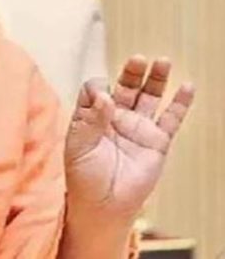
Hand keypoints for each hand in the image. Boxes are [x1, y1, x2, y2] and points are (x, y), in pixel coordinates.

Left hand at [65, 55, 194, 218]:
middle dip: (132, 72)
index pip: (96, 89)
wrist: (103, 206)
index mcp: (91, 115)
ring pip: (149, 96)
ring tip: (163, 61)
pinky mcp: (157, 141)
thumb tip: (106, 95)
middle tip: (138, 59)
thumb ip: (91, 119)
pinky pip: (171, 118)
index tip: (102, 96)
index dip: (99, 87)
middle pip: (125, 86)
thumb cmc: (83, 177)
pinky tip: (187, 86)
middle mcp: (115, 117)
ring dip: (156, 79)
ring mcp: (137, 127)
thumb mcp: (79, 146)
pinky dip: (180, 103)